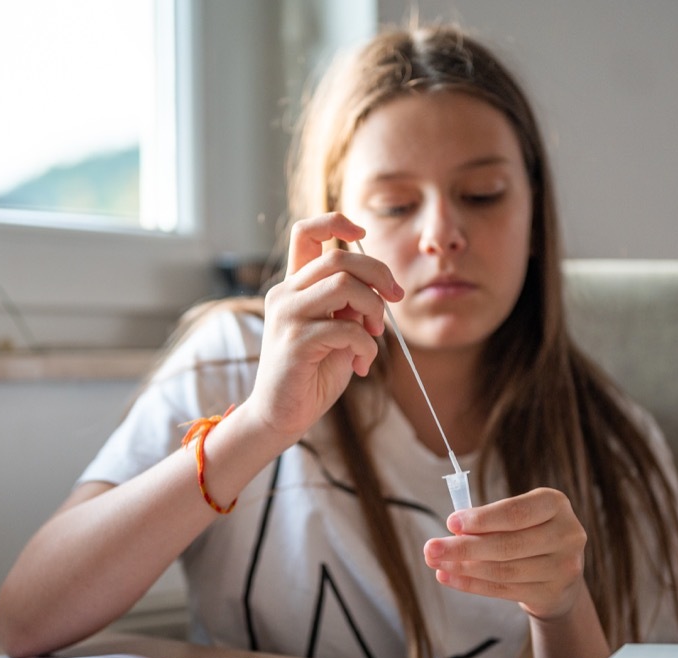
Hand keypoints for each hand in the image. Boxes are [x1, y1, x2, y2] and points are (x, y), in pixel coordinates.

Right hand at [245, 213, 403, 442]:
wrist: (283, 416)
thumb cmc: (313, 374)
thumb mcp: (338, 332)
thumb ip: (351, 307)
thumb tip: (381, 288)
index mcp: (295, 286)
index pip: (306, 232)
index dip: (336, 221)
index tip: (362, 234)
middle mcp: (286, 294)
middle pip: (340, 257)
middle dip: (379, 274)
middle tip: (395, 300)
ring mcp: (286, 316)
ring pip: (344, 284)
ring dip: (374, 309)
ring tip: (375, 336)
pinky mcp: (293, 342)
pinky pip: (345, 329)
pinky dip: (366, 346)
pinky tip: (362, 365)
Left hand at [422, 488, 588, 619]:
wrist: (559, 575)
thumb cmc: (530, 535)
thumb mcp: (519, 518)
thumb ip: (491, 520)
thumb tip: (453, 530)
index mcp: (556, 504)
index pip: (516, 512)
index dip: (482, 519)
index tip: (451, 523)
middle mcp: (567, 534)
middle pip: (507, 544)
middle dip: (464, 547)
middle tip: (430, 548)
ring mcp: (563, 567)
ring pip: (504, 570)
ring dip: (463, 568)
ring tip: (436, 563)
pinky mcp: (552, 593)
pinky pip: (504, 590)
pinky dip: (472, 584)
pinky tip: (449, 577)